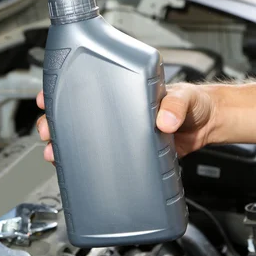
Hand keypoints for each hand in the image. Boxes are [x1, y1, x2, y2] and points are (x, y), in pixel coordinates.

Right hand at [35, 82, 218, 161]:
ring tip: (54, 154)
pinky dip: (84, 164)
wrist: (209, 127)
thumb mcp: (185, 97)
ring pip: (83, 138)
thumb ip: (176, 105)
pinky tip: (75, 170)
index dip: (61, 90)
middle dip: (55, 123)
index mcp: (124, 91)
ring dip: (64, 146)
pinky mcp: (128, 153)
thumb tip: (164, 120)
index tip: (46, 97)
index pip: (85, 85)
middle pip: (75, 114)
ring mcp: (120, 133)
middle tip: (47, 132)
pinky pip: (101, 158)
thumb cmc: (196, 103)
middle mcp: (116, 111)